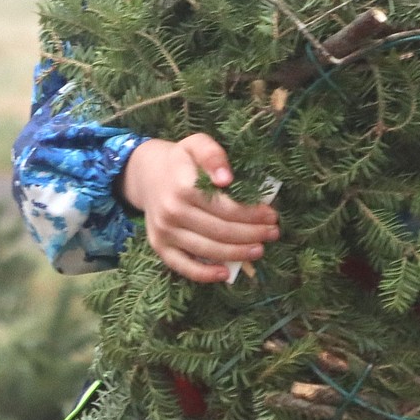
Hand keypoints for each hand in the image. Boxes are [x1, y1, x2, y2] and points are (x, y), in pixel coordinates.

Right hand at [120, 133, 279, 283]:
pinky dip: (204, 274)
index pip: (225, 207)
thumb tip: (226, 179)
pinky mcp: (159, 245)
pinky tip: (225, 274)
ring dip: (237, 253)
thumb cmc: (181, 160)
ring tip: (259, 250)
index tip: (271, 215)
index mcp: (183, 186)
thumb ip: (213, 155)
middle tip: (273, 233)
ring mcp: (164, 231)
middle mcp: (171, 212)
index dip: (251, 214)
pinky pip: (182, 265)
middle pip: (220, 231)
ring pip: (206, 249)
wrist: (147, 174)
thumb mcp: (197, 145)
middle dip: (251, 234)